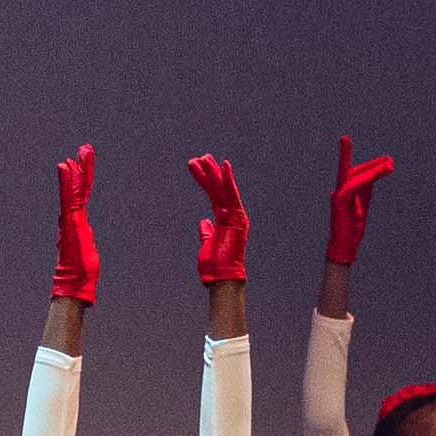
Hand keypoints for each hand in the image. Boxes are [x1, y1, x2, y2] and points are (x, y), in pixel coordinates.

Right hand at [47, 146, 99, 302]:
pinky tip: (65, 167)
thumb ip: (84, 239)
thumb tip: (83, 238)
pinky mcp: (70, 221)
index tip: (80, 162)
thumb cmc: (81, 272)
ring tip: (80, 152)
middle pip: (77, 188)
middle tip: (84, 148)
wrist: (73, 283)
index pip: (80, 195)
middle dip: (81, 168)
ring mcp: (69, 219)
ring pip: (74, 190)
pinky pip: (69, 197)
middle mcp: (70, 217)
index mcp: (76, 221)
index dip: (81, 178)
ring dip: (77, 170)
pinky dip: (67, 181)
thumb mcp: (87, 250)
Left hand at [187, 153, 250, 286]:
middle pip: (218, 189)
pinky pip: (230, 194)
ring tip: (203, 158)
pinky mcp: (236, 217)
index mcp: (224, 220)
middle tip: (200, 157)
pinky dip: (227, 179)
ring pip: (222, 189)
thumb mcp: (207, 245)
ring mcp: (235, 216)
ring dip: (213, 172)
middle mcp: (232, 215)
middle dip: (209, 172)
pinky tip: (223, 165)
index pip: (214, 196)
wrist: (223, 278)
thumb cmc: (215, 266)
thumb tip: (204, 222)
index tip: (199, 167)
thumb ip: (206, 232)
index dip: (207, 181)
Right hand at [322, 137, 394, 270]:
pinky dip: (365, 178)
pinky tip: (376, 174)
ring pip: (356, 176)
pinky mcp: (339, 201)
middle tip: (390, 161)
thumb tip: (372, 175)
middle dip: (373, 165)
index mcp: (345, 191)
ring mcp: (338, 195)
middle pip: (356, 171)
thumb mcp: (362, 205)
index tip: (386, 159)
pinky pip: (353, 186)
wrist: (344, 245)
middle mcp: (339, 190)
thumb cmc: (352, 227)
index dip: (370, 164)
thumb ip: (365, 190)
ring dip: (373, 170)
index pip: (356, 173)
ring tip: (389, 166)